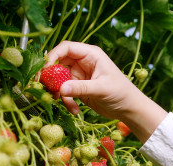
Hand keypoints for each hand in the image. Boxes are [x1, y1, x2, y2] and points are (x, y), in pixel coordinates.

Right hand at [45, 41, 166, 141]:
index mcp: (91, 55)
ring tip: (59, 101)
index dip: (53, 56)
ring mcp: (80, 76)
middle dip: (50, 75)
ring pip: (59, 79)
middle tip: (43, 87)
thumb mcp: (101, 89)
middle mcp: (83, 62)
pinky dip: (67, 101)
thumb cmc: (121, 93)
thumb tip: (60, 88)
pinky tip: (75, 110)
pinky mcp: (79, 88)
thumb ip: (81, 88)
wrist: (129, 109)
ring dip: (57, 91)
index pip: (66, 48)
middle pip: (58, 63)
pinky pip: (65, 92)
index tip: (44, 69)